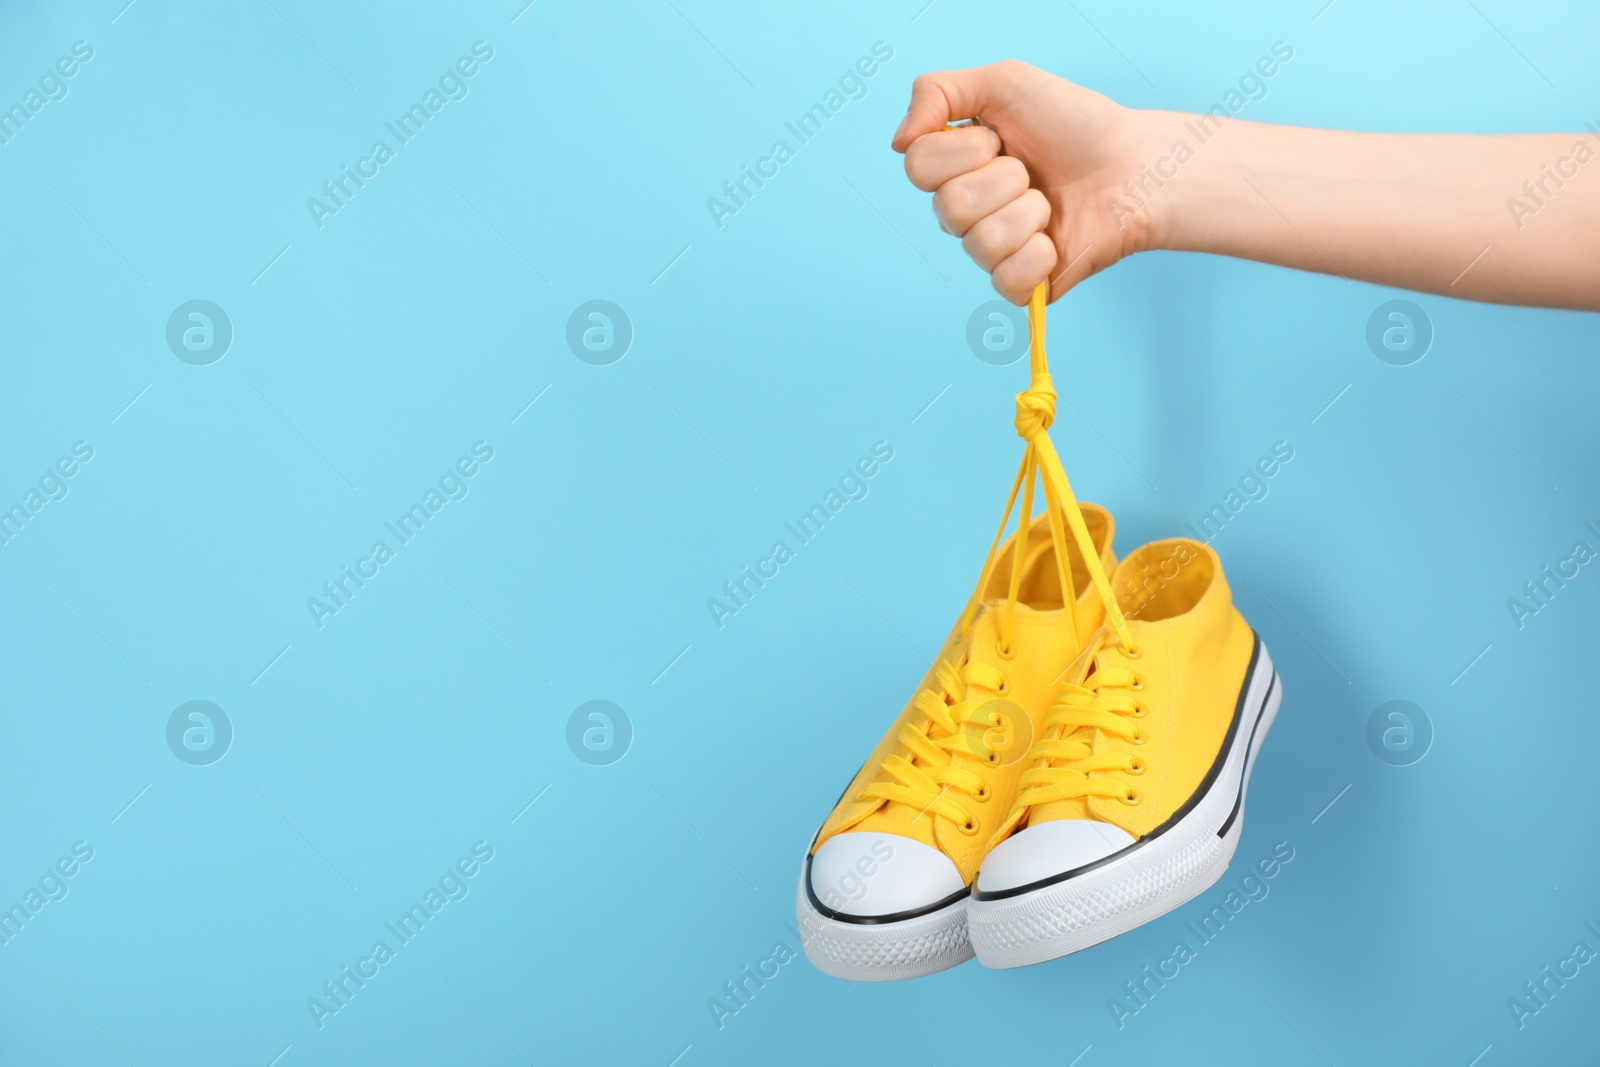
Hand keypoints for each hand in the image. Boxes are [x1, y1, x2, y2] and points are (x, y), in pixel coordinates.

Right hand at [892, 60, 1160, 303]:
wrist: (1134, 165)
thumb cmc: (1074, 123)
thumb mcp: (1004, 82)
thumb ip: (936, 92)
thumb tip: (897, 142)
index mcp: (952, 168)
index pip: (918, 168)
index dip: (963, 150)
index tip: (999, 137)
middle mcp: (964, 213)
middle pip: (949, 208)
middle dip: (1004, 180)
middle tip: (1033, 171)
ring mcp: (991, 251)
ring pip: (980, 244)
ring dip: (1028, 213)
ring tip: (1050, 202)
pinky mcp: (1021, 285)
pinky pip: (1006, 282)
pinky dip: (1039, 257)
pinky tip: (1055, 240)